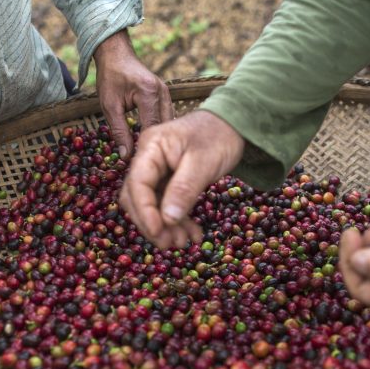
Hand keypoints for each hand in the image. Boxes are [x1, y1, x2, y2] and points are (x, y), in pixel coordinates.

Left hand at [94, 31, 172, 157]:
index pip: (152, 128)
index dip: (146, 148)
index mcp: (149, 94)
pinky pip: (168, 117)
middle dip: (158, 146)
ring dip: (163, 138)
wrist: (116, 54)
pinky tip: (158, 142)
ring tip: (156, 156)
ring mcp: (168, 93)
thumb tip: (126, 156)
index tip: (140, 164)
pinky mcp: (167, 95)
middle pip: (166, 128)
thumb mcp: (109, 106)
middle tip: (149, 164)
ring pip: (170, 124)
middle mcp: (163, 93)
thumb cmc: (110, 77)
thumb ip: (118, 131)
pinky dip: (163, 130)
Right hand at [119, 110, 244, 248]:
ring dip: (164, 226)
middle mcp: (147, 159)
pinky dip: (177, 220)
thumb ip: (183, 190)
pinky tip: (191, 233)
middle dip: (151, 223)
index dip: (144, 211)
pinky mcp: (168, 180)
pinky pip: (165, 204)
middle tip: (169, 244)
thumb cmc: (219, 136)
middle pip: (136, 197)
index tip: (158, 232)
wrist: (232, 125)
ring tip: (183, 242)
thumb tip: (167, 220)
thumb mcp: (203, 164)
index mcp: (151, 148)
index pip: (137, 184)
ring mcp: (156, 170)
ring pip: (150, 204)